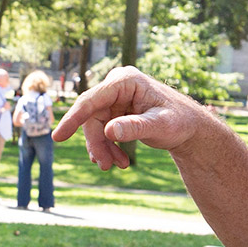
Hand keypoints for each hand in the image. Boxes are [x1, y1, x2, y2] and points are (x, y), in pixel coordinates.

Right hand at [51, 66, 208, 168]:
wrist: (190, 128)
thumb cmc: (180, 122)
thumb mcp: (161, 127)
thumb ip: (136, 127)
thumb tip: (110, 131)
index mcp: (126, 80)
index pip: (91, 100)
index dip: (73, 119)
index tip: (58, 137)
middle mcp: (117, 85)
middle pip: (91, 117)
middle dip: (97, 143)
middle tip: (104, 166)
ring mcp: (115, 97)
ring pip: (95, 126)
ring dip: (103, 148)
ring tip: (117, 165)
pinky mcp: (115, 109)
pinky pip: (101, 129)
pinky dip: (108, 146)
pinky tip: (117, 160)